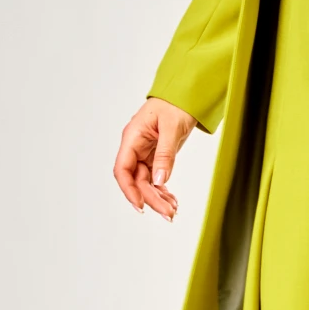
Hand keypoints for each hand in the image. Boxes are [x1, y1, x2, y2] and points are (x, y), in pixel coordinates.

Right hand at [114, 96, 194, 219]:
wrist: (185, 94)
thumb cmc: (176, 104)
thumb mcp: (172, 128)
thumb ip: (165, 154)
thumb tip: (159, 180)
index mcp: (132, 138)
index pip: (122, 169)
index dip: (129, 190)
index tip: (141, 205)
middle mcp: (135, 147)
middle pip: (137, 180)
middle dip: (151, 199)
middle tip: (168, 215)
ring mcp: (145, 152)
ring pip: (147, 182)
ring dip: (158, 197)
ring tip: (173, 211)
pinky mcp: (156, 155)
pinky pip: (156, 177)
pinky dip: (164, 190)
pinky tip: (173, 201)